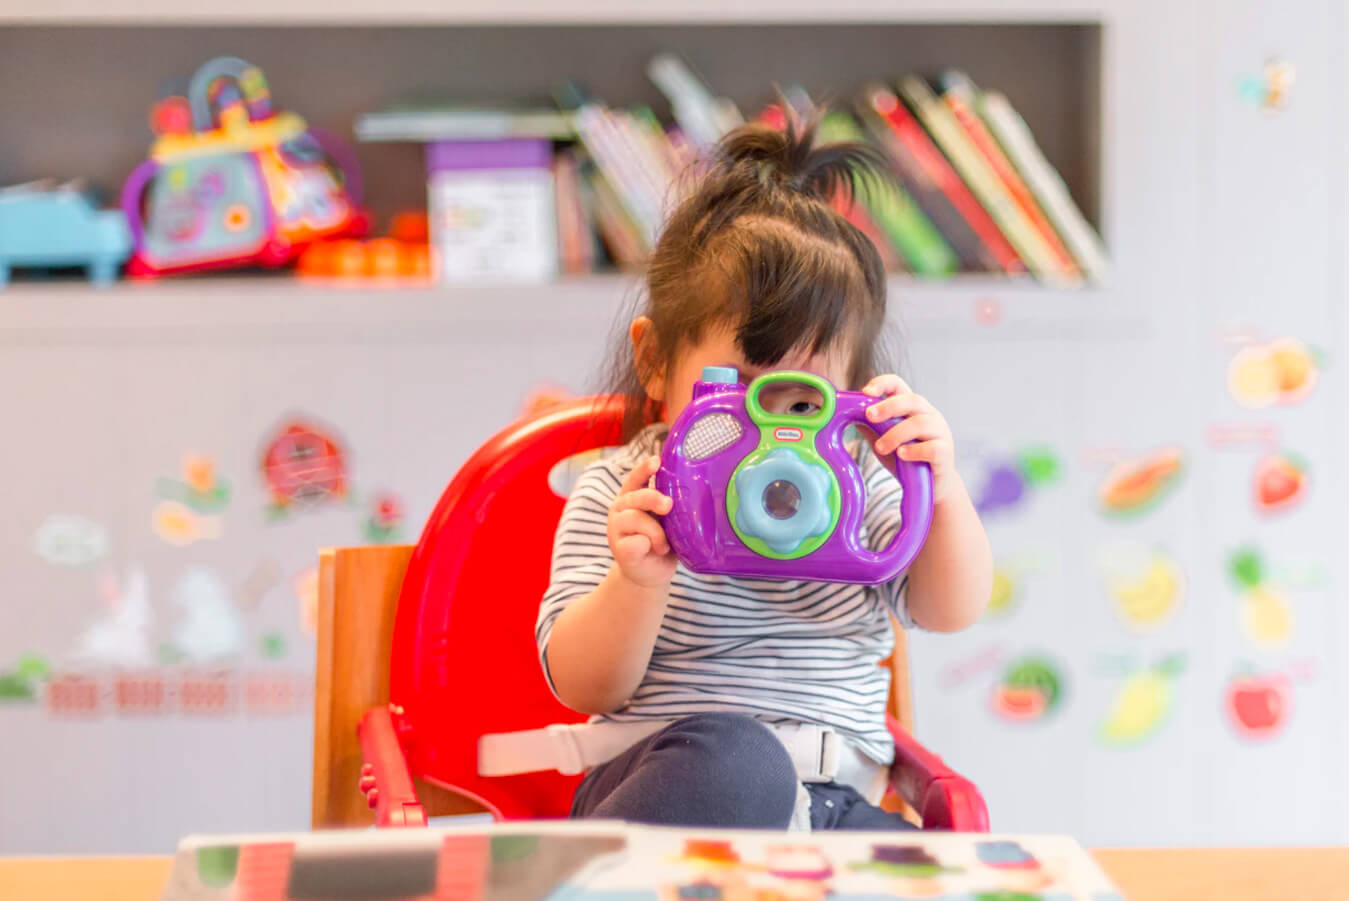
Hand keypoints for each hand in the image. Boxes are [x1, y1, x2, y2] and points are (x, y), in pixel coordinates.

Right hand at [608, 455, 676, 587]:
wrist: (649, 575)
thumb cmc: (662, 542)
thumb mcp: (668, 521)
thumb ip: (670, 508)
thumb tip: (694, 496)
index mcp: (633, 497)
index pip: (636, 478)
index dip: (644, 468)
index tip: (657, 460)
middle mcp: (621, 509)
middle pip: (636, 497)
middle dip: (653, 499)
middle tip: (668, 505)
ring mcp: (616, 529)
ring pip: (635, 518)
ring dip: (655, 532)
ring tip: (664, 545)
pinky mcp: (619, 549)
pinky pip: (635, 542)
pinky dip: (648, 545)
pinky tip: (653, 551)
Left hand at [862, 374, 960, 503]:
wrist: (931, 486)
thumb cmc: (906, 460)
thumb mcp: (883, 441)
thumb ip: (870, 427)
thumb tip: (846, 414)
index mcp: (912, 408)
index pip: (899, 385)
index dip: (883, 383)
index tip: (865, 392)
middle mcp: (929, 415)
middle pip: (912, 399)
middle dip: (888, 406)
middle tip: (869, 416)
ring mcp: (940, 432)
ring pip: (920, 423)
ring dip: (895, 434)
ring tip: (880, 448)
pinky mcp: (945, 452)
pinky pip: (932, 448)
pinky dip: (914, 451)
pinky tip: (901, 455)